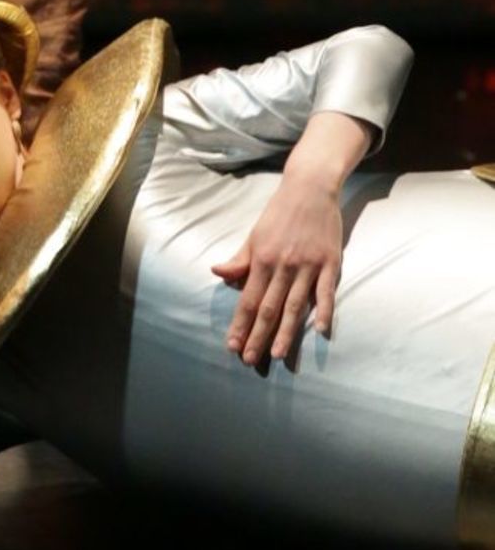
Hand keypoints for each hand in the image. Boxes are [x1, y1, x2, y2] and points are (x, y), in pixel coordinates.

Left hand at [212, 169, 344, 364]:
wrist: (309, 188)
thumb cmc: (279, 213)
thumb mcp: (255, 234)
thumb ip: (240, 258)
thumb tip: (218, 274)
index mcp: (261, 259)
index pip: (248, 299)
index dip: (240, 325)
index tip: (232, 346)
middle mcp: (282, 265)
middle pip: (268, 307)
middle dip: (258, 336)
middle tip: (249, 360)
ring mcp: (307, 265)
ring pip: (294, 305)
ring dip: (286, 332)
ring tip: (278, 355)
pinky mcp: (330, 263)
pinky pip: (326, 292)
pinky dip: (324, 311)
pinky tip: (320, 331)